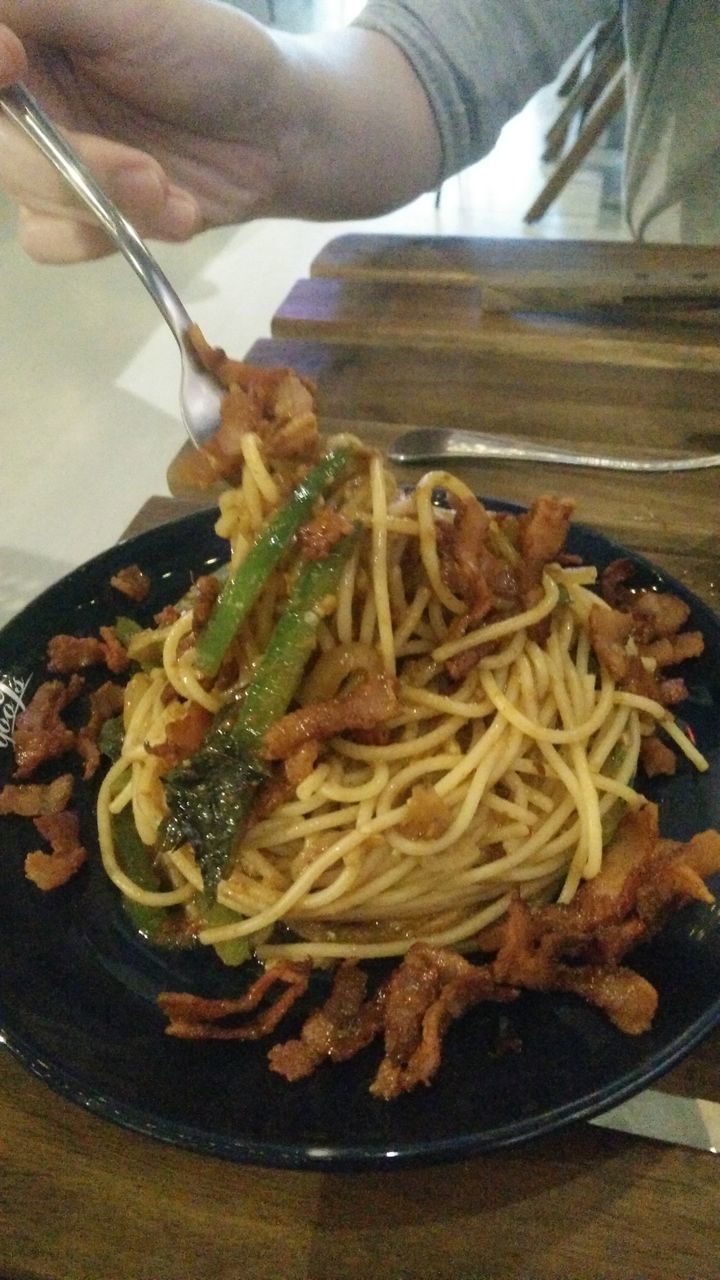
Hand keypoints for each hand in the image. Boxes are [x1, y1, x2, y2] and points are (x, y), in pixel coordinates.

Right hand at [0, 0, 440, 262]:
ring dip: (106, 203)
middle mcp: (24, 91)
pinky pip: (51, 238)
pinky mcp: (76, 212)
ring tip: (169, 189)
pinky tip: (168, 213)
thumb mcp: (136, 11)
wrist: (279, 137)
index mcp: (30, 26)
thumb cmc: (214, 57)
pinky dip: (110, 236)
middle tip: (144, 171)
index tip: (11, 63)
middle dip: (69, 164)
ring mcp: (46, 154)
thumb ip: (51, 4)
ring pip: (26, 194)